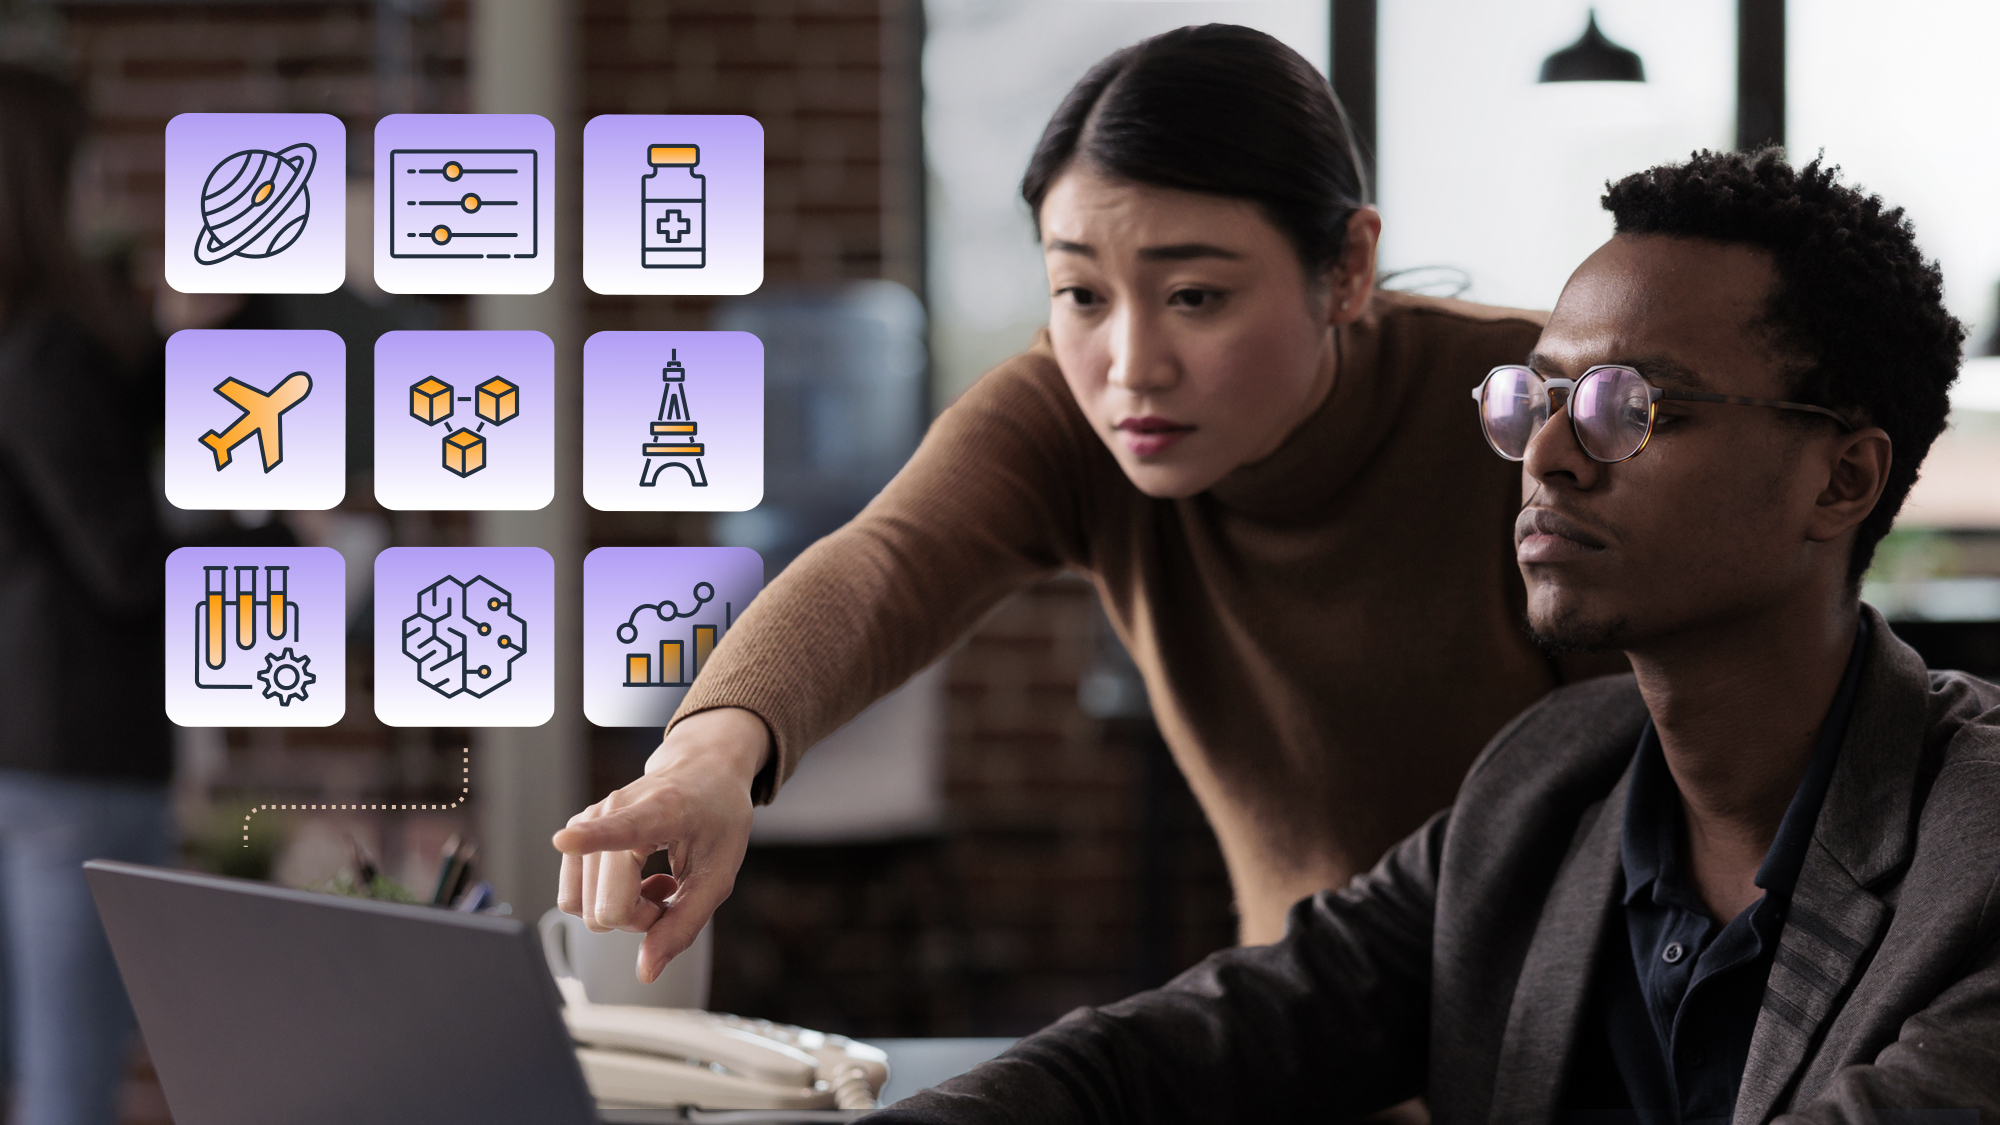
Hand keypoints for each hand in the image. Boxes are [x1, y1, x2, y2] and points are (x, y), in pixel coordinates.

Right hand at [553, 707, 768, 982]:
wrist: (702, 773)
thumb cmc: (716, 819)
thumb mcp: (719, 876)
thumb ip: (684, 925)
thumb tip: (645, 972)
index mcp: (661, 811)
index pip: (620, 828)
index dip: (591, 837)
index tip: (565, 840)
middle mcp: (615, 809)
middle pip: (605, 908)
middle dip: (639, 919)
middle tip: (671, 891)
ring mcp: (589, 820)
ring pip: (582, 908)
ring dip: (622, 911)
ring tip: (656, 881)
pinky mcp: (575, 835)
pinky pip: (574, 898)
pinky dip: (606, 901)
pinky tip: (638, 879)